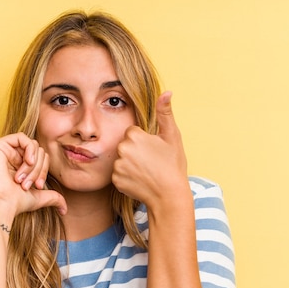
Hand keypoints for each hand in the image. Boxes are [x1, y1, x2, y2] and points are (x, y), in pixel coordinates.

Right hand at [0, 133, 66, 216]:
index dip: (44, 170)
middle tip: (29, 184)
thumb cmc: (16, 203)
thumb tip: (64, 210)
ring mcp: (4, 150)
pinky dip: (29, 150)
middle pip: (39, 151)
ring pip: (33, 145)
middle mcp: (12, 156)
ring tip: (23, 178)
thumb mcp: (40, 198)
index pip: (42, 157)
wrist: (1, 204)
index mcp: (20, 164)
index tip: (38, 186)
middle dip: (38, 169)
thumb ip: (53, 197)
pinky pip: (22, 137)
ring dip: (33, 164)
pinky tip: (27, 162)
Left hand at [112, 91, 188, 208]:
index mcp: (134, 135)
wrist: (168, 196)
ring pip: (121, 160)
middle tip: (151, 162)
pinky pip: (119, 174)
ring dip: (130, 164)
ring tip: (146, 172)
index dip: (144, 141)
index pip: (132, 132)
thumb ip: (165, 113)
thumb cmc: (173, 166)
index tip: (153, 150)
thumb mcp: (172, 137)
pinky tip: (140, 180)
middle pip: (125, 145)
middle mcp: (122, 149)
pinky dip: (127, 177)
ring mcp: (118, 165)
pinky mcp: (115, 180)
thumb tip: (166, 92)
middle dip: (135, 152)